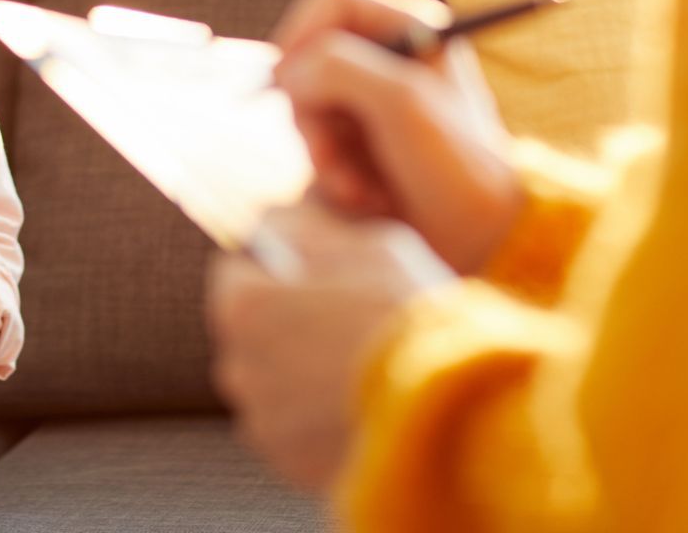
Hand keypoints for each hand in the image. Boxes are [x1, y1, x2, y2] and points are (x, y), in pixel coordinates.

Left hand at [206, 201, 454, 489]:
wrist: (451, 407)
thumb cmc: (408, 315)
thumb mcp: (363, 243)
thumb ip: (304, 229)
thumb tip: (272, 224)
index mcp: (243, 305)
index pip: (236, 272)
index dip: (274, 269)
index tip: (312, 277)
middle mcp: (238, 366)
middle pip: (250, 332)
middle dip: (285, 324)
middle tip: (342, 324)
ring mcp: (263, 421)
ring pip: (272, 384)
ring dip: (300, 375)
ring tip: (357, 371)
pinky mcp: (291, 463)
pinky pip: (294, 431)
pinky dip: (316, 420)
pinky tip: (359, 409)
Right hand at [272, 0, 525, 272]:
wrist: (488, 242)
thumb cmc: (458, 167)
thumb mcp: (402, 103)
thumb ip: (338, 67)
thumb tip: (289, 72)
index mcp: (413, 30)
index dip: (303, 29)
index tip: (289, 78)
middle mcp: (390, 60)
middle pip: (310, 57)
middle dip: (311, 110)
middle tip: (324, 151)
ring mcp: (373, 104)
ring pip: (307, 106)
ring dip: (322, 152)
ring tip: (357, 188)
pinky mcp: (362, 146)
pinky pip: (318, 147)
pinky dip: (331, 175)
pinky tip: (365, 198)